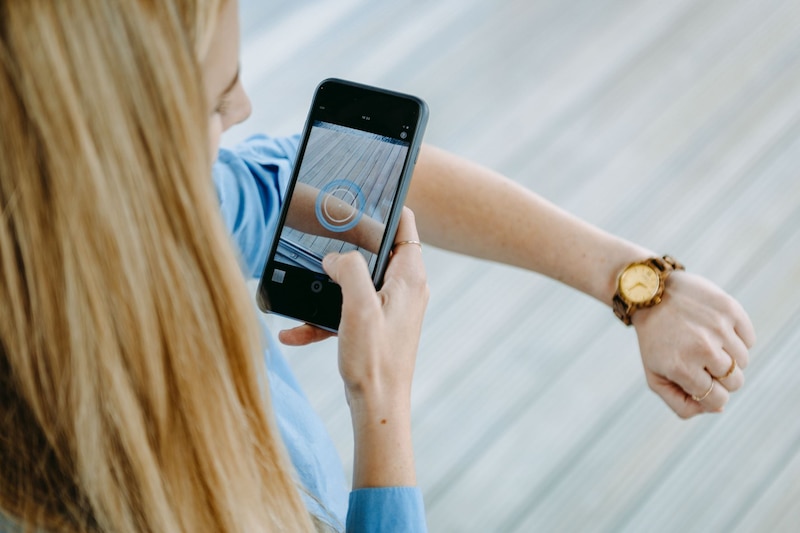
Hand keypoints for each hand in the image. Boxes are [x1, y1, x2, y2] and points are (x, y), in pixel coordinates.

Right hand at [322, 208, 428, 486]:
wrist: (377, 408)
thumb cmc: (375, 360)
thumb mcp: (359, 306)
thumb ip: (349, 270)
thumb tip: (334, 256)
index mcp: (409, 277)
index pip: (405, 224)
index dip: (386, 205)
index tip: (361, 194)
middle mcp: (403, 289)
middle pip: (376, 249)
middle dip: (346, 244)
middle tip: (319, 235)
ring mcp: (389, 308)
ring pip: (355, 281)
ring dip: (327, 287)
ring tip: (301, 290)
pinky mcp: (374, 327)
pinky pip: (346, 311)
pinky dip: (323, 317)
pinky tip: (293, 330)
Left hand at [633, 271, 755, 417]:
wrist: (651, 294)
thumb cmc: (654, 340)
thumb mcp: (655, 376)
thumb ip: (682, 404)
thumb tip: (718, 407)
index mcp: (681, 368)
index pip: (718, 399)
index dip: (712, 395)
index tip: (700, 381)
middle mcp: (701, 348)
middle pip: (735, 382)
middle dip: (721, 378)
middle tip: (702, 361)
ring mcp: (717, 327)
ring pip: (744, 361)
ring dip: (729, 357)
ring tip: (706, 343)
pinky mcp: (729, 309)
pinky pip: (749, 340)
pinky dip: (737, 340)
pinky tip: (716, 331)